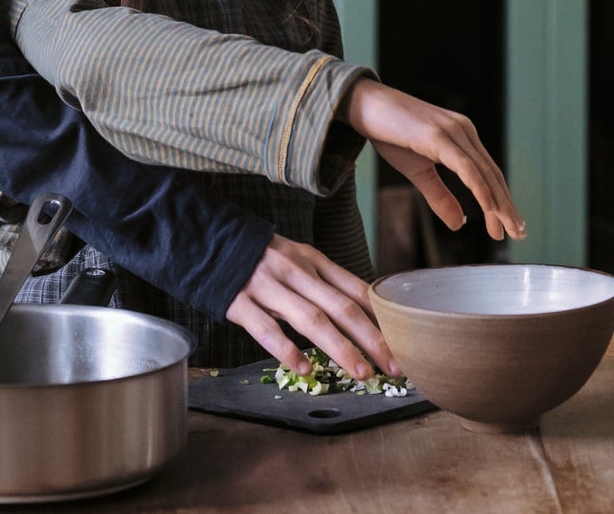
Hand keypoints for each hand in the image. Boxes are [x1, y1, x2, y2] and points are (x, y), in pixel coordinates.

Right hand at [225, 234, 398, 379]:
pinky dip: (287, 350)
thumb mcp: (298, 259)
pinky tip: (305, 370)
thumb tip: (364, 309)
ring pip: (310, 319)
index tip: (403, 342)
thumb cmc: (262, 257)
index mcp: (313, 260)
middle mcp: (295, 271)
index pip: (354, 289)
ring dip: (340, 348)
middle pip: (341, 307)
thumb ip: (325, 281)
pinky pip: (267, 329)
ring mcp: (268, 286)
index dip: (381, 317)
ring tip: (361, 373)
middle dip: (372, 338)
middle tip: (394, 366)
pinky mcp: (240, 303)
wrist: (210, 240)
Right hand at [342, 79, 526, 241]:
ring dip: (499, 202)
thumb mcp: (418, 172)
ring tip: (508, 227)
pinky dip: (480, 187)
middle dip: (507, 206)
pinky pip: (465, 166)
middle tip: (519, 233)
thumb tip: (460, 224)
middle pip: (492, 174)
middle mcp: (464, 130)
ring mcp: (453, 131)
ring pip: (484, 172)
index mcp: (462, 137)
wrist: (365, 105)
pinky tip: (489, 207)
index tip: (507, 228)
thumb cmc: (390, 134)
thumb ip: (440, 196)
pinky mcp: (438, 135)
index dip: (500, 202)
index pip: (488, 174)